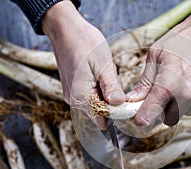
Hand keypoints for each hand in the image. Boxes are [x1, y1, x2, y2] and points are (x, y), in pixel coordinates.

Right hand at [42, 1, 124, 128]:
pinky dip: (100, 83)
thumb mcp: (103, 65)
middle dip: (112, 95)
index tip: (125, 102)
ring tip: (104, 69)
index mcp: (80, 96)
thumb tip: (119, 106)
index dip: (116, 113)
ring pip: (98, 98)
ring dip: (106, 87)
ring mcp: (72, 93)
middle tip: (111, 75)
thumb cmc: (84, 43)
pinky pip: (92, 91)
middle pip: (101, 108)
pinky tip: (99, 69)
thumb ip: (111, 88)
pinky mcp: (74, 86)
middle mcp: (73, 98)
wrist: (65, 28)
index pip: (101, 118)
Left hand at [127, 4, 190, 126]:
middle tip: (169, 92)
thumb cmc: (185, 37)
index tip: (141, 120)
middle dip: (167, 109)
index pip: (151, 112)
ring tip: (190, 78)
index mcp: (169, 82)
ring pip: (189, 111)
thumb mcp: (158, 53)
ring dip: (186, 101)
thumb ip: (146, 80)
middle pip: (171, 119)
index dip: (143, 118)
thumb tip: (134, 98)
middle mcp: (189, 93)